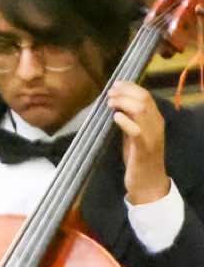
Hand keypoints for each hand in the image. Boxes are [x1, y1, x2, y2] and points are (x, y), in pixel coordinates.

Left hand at [109, 81, 171, 207]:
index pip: (146, 96)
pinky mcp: (143, 148)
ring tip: (110, 103)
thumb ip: (129, 121)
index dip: (130, 88)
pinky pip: (136, 131)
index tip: (115, 84)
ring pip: (141, 111)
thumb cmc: (138, 159)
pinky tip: (115, 117)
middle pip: (144, 99)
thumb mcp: (133, 136)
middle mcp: (156, 124)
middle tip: (109, 92)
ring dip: (123, 103)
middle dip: (125, 92)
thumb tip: (116, 107)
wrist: (148, 183)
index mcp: (155, 120)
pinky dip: (125, 121)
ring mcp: (151, 136)